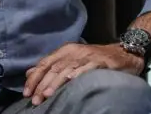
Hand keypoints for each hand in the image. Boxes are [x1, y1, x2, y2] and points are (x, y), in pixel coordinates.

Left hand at [24, 43, 142, 104]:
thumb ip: (51, 65)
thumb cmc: (95, 59)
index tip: (27, 92)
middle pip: (54, 68)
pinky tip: (70, 81)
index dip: (34, 78)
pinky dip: (77, 74)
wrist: (123, 53)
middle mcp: (74, 52)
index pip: (45, 63)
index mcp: (65, 51)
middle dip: (42, 85)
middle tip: (35, 99)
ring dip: (56, 83)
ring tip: (47, 94)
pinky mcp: (100, 62)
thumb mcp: (71, 60)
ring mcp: (87, 56)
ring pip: (67, 70)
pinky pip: (86, 68)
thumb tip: (29, 73)